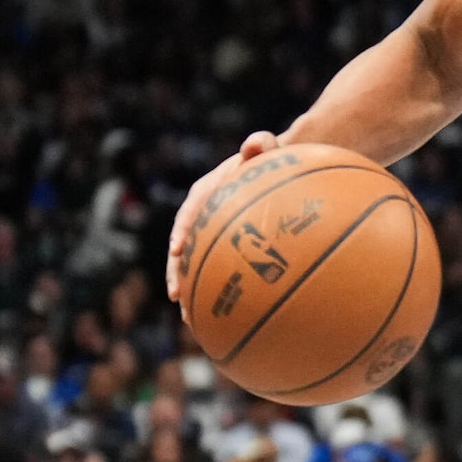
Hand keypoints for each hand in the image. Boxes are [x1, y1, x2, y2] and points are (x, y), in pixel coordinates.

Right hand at [165, 129, 278, 304]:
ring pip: (197, 264)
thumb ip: (262, 143)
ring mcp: (214, 232)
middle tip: (177, 294)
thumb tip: (256, 142)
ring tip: (189, 318)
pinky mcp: (227, 247)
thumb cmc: (277, 158)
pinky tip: (224, 319)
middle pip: (185, 245)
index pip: (191, 210)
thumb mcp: (269, 147)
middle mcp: (205, 214)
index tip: (179, 250)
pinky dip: (218, 291)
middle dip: (177, 271)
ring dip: (192, 289)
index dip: (184, 229)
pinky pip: (219, 270)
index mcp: (208, 191)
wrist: (285, 168)